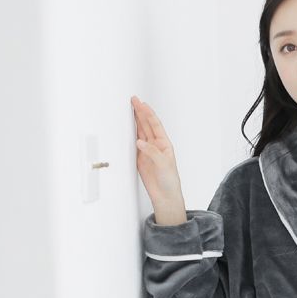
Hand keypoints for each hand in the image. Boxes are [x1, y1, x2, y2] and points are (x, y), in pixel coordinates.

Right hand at [131, 96, 185, 217]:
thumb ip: (152, 152)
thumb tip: (140, 142)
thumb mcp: (163, 164)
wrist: (165, 196)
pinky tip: (126, 128)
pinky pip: (133, 144)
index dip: (148, 113)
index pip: (155, 125)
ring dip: (134, 121)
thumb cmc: (170, 182)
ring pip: (139, 132)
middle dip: (140, 112)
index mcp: (164, 145)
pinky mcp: (140, 159)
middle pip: (146, 125)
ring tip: (129, 110)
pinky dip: (129, 136)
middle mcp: (156, 146)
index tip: (141, 103)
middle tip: (133, 101)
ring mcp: (147, 152)